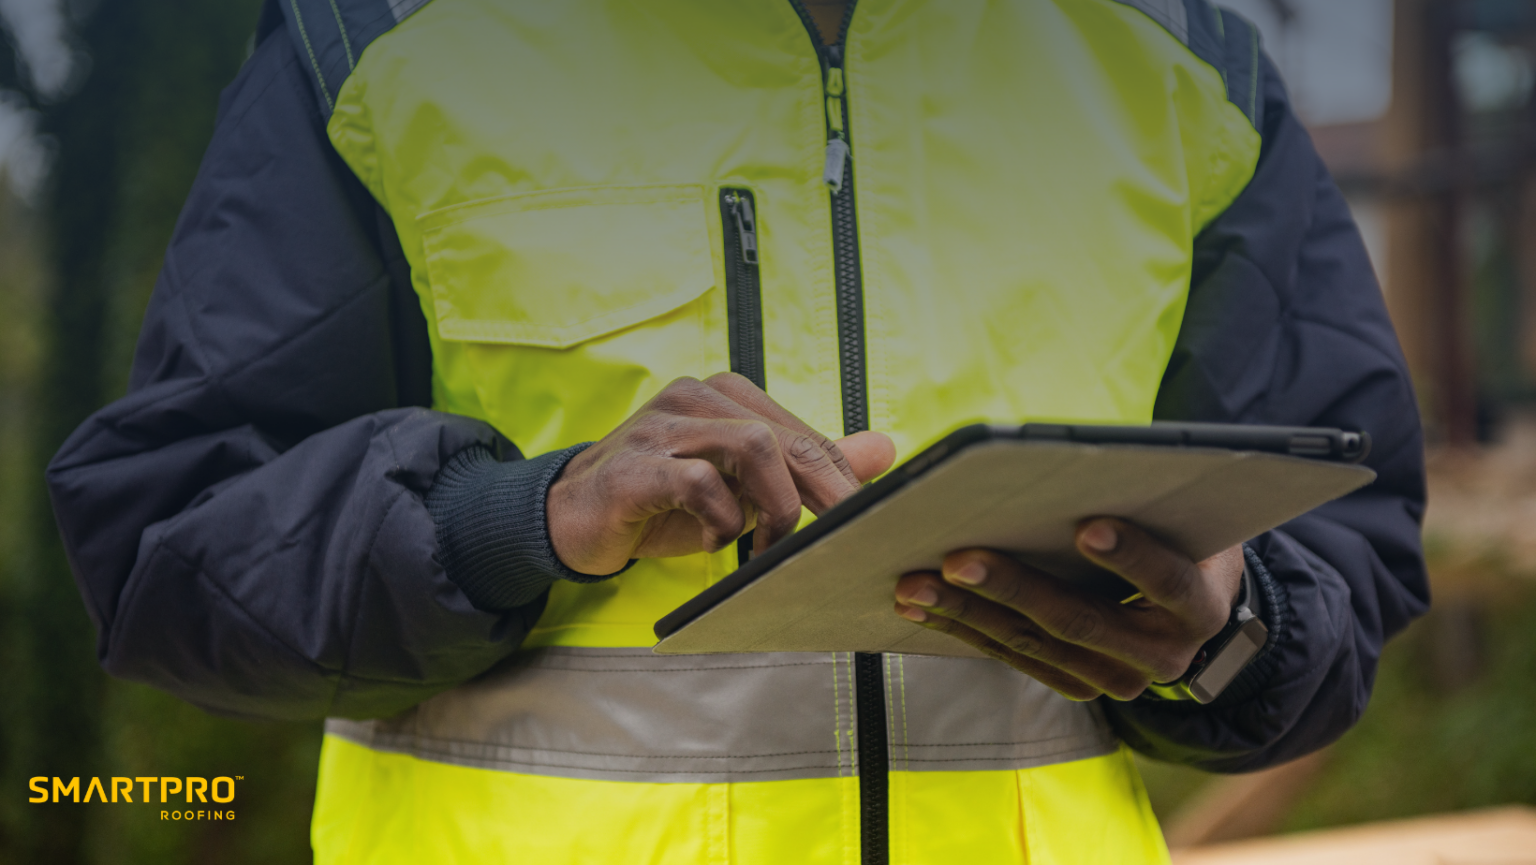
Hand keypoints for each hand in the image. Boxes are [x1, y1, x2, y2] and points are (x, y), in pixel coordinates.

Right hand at [548, 373, 895, 574]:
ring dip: (774, 506)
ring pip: (752, 447)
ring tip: (767, 545)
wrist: (570, 519)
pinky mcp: (634, 466)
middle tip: (839, 540)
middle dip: (824, 495)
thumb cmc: (659, 502)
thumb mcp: (740, 488)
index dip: (838, 482)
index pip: (803, 435)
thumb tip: (882, 449)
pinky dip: (721, 517)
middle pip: (785, 439)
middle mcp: (695, 398)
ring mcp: (662, 427)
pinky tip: (718, 541)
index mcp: (725, 396)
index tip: (854, 525)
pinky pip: (699, 481)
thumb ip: (806, 467)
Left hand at [892, 519, 1243, 700]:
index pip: (1168, 581)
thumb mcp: (1183, 512)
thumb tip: (1074, 467)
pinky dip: (965, 630)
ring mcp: (1117, 677)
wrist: (1191, 601)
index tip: (1087, 527)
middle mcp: (1163, 654)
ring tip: (916, 585)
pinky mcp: (1078, 683)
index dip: (1131, 556)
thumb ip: (1145, 497)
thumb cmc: (1180, 535)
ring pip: (1035, 645)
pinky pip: (1014, 658)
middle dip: (1013, 589)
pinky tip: (921, 606)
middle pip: (1081, 621)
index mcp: (1200, 605)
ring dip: (968, 614)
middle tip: (957, 560)